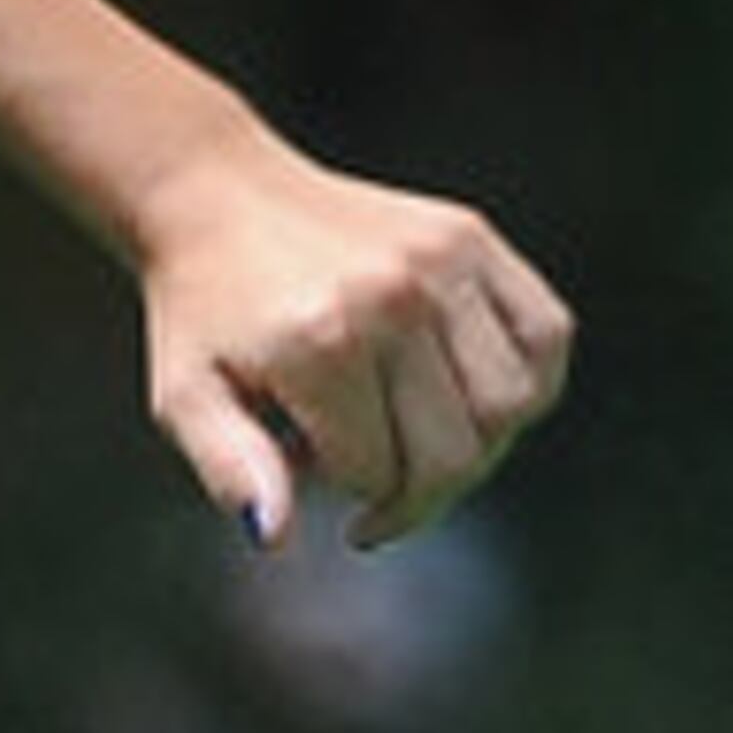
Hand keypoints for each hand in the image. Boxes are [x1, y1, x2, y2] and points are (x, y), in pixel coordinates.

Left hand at [136, 130, 573, 550]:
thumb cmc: (201, 310)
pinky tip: (468, 390)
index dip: (340, 488)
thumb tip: (275, 538)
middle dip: (412, 483)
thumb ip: (229, 467)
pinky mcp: (468, 234)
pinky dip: (527, 379)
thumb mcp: (186, 393)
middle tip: (370, 464)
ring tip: (415, 427)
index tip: (305, 460)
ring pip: (512, 407)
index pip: (377, 477)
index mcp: (318, 342)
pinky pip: (547, 334)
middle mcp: (390, 298)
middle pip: (455, 453)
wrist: (213, 194)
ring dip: (474, 440)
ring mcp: (438, 260)